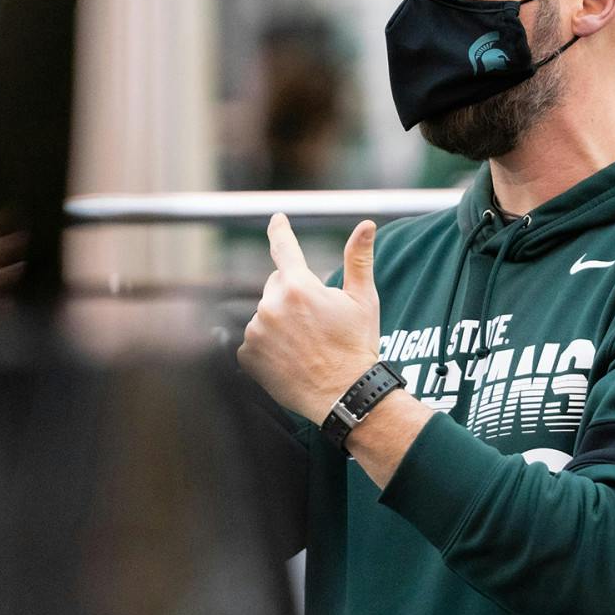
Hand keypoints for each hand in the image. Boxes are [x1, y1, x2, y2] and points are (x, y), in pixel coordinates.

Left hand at [238, 214, 381, 422]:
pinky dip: (267, 345)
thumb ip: (359, 259)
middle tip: (317, 320)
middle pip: (276, 285)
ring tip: (305, 344)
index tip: (276, 219)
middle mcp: (272, 306)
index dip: (280, 231)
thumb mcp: (363, 301)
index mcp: (299, 287)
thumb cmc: (356, 347)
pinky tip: (289, 357)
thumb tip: (366, 225)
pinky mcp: (248, 355)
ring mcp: (256, 331)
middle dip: (293, 294)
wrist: (345, 395)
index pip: (284, 248)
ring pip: (265, 313)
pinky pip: (253, 340)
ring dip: (279, 321)